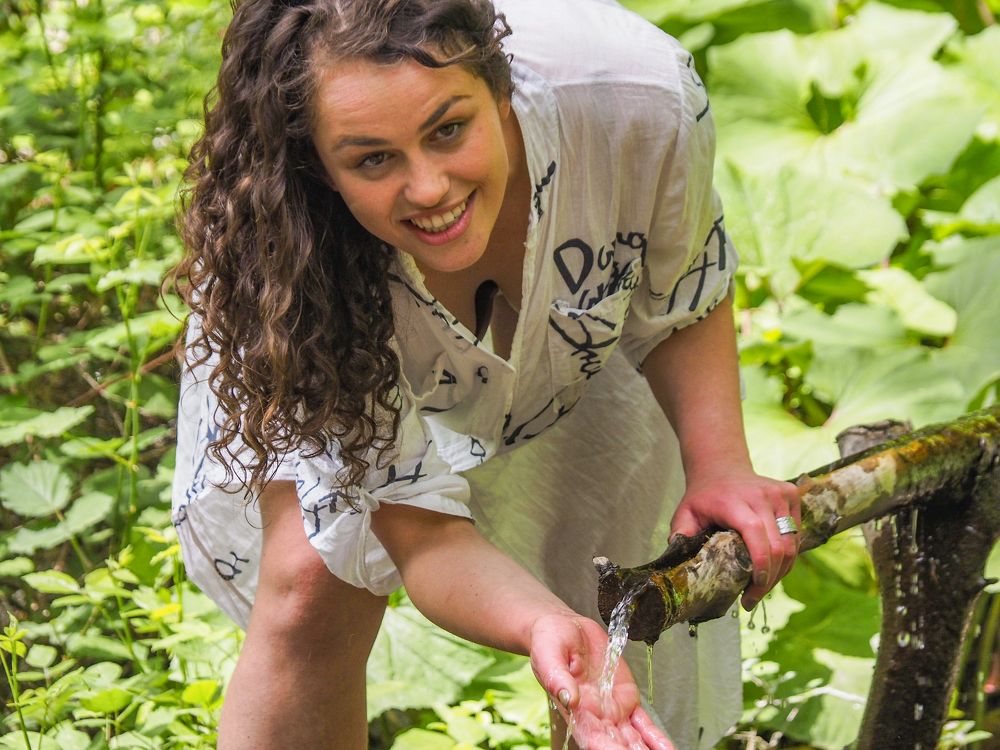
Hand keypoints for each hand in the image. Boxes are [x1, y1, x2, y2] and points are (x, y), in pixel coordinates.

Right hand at [529, 613, 673, 749]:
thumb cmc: (549, 642)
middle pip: (615, 744)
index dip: (607, 748)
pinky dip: (655, 736)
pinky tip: (665, 747)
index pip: (592, 738)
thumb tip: (570, 699)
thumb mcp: (548, 655)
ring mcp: (612, 710)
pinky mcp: (626, 698)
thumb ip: (557, 678)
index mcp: (576, 710)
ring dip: (645, 749)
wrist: (564, 628)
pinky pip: (643, 722)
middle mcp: (595, 716)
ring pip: (632, 738)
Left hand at [670, 469, 800, 609]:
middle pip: (777, 546)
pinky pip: (796, 535)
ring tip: (761, 587)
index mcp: (733, 501)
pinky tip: (771, 568)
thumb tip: (679, 567)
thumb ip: (681, 537)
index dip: (760, 564)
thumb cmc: (703, 497)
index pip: (755, 533)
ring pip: (791, 544)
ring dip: (779, 572)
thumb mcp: (685, 514)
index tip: (751, 591)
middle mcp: (761, 495)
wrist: (721, 468)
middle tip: (751, 599)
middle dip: (768, 580)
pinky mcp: (792, 495)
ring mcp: (780, 494)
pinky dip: (786, 557)